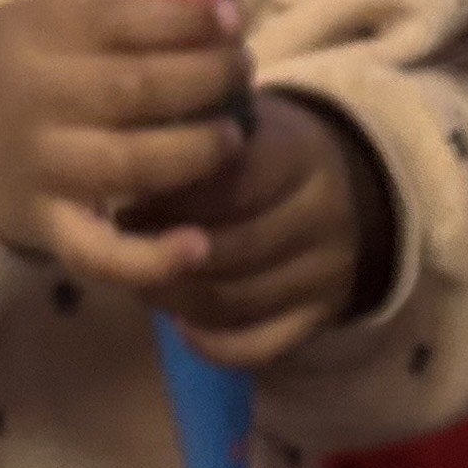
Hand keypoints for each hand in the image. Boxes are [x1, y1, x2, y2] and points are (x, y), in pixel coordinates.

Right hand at [0, 0, 248, 289]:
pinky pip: (102, 252)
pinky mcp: (49, 229)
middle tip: (242, 72)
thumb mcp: (36, 16)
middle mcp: (41, 101)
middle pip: (137, 90)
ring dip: (196, 152)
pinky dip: (151, 257)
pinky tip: (197, 245)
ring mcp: (45, 169)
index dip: (186, 18)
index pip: (122, 20)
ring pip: (131, 164)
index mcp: (39, 36)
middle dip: (206, 79)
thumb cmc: (5, 71)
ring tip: (233, 138)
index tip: (231, 17)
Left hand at [142, 92, 381, 368]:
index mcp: (299, 154)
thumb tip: (123, 170)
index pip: (227, 187)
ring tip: (144, 277)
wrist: (345, 188)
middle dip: (160, 254)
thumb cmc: (263, 150)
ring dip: (174, 299)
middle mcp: (321, 217)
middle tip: (123, 246)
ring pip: (233, 305)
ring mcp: (324, 275)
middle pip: (225, 252)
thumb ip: (188, 134)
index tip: (126, 202)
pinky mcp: (320, 318)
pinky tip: (182, 321)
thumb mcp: (236, 120)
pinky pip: (257, 347)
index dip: (168, 201)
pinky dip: (210, 342)